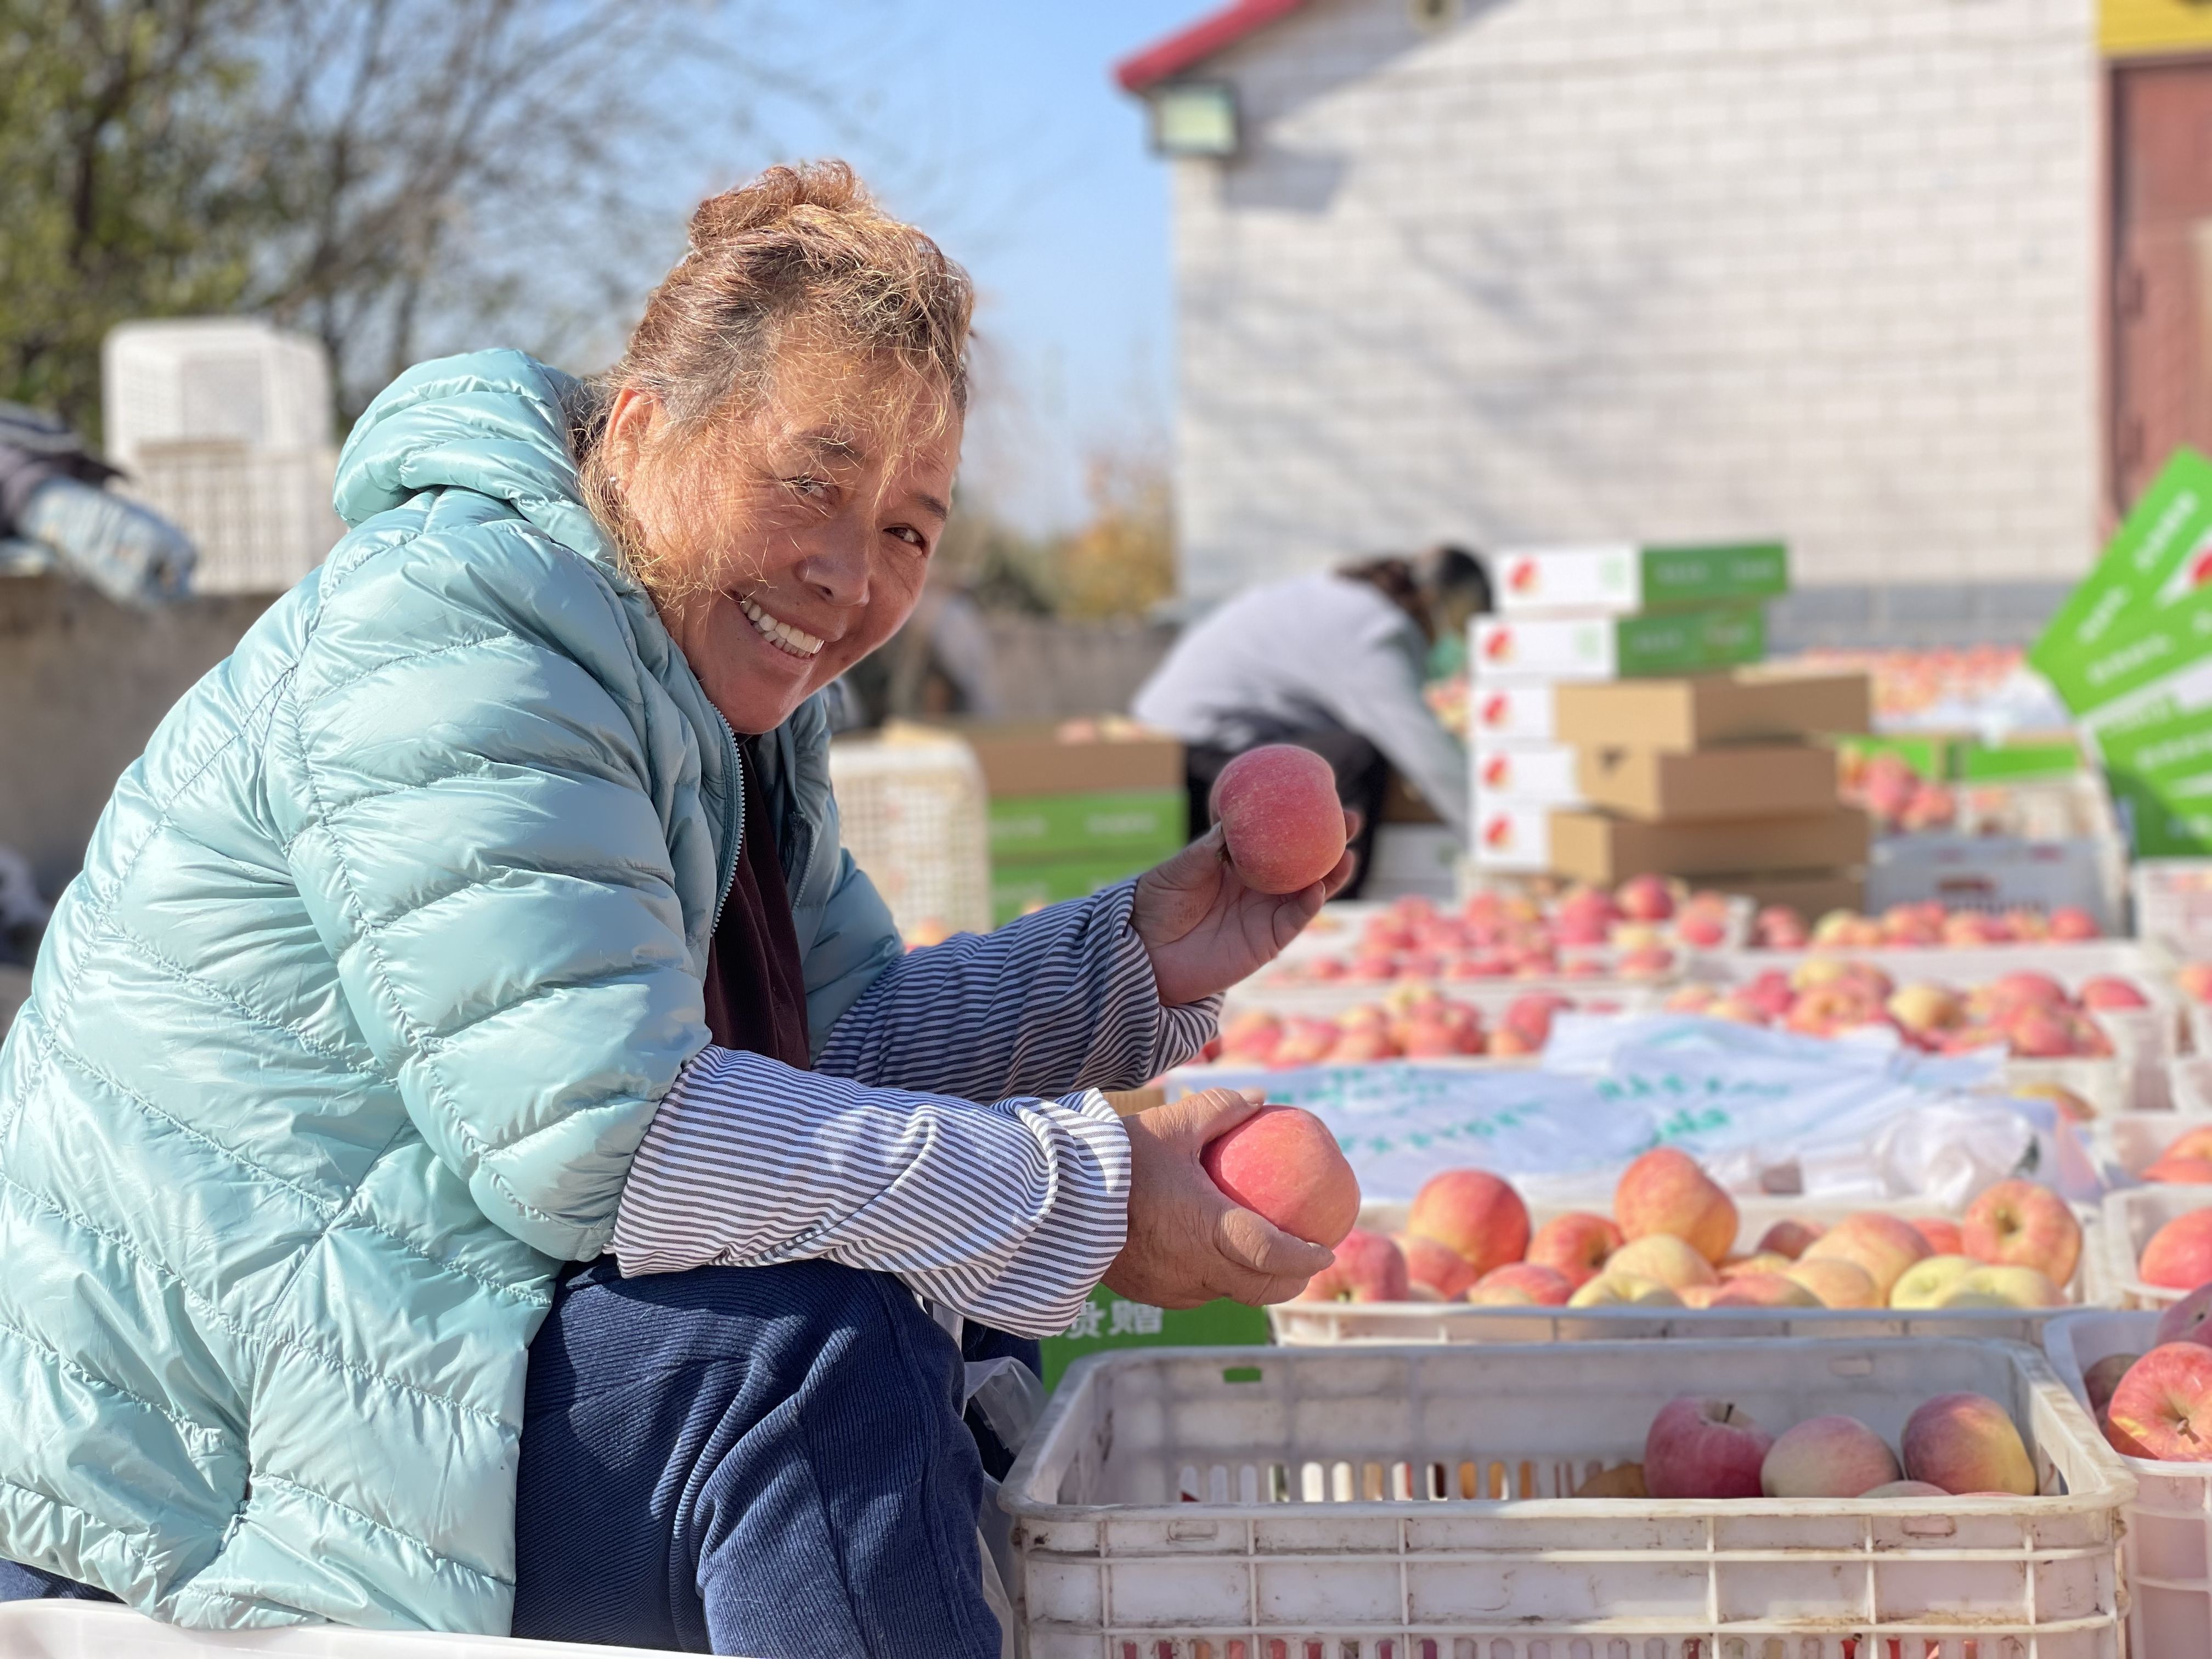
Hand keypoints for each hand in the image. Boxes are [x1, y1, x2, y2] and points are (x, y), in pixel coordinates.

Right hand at [1105, 1088, 1335, 1308]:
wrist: (1053, 1199)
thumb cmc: (1114, 1159)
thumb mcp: (1170, 1124)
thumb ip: (1219, 1109)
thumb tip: (1259, 1099)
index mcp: (1205, 1228)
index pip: (1271, 1254)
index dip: (1304, 1258)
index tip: (1326, 1249)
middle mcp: (1193, 1268)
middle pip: (1259, 1290)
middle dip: (1290, 1282)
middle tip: (1306, 1263)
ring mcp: (1169, 1287)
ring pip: (1227, 1295)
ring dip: (1252, 1284)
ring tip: (1264, 1261)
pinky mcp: (1147, 1293)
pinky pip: (1194, 1293)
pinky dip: (1214, 1280)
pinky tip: (1212, 1257)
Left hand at [1132, 812, 1359, 1007]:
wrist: (1144, 954)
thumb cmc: (1155, 905)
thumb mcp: (1177, 871)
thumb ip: (1204, 850)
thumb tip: (1229, 823)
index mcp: (1239, 861)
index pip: (1277, 835)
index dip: (1301, 817)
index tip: (1322, 794)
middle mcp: (1259, 885)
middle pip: (1303, 860)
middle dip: (1330, 841)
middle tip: (1351, 819)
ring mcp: (1265, 912)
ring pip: (1309, 890)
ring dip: (1331, 873)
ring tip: (1346, 854)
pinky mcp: (1266, 941)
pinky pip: (1293, 921)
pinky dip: (1308, 905)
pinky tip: (1318, 888)